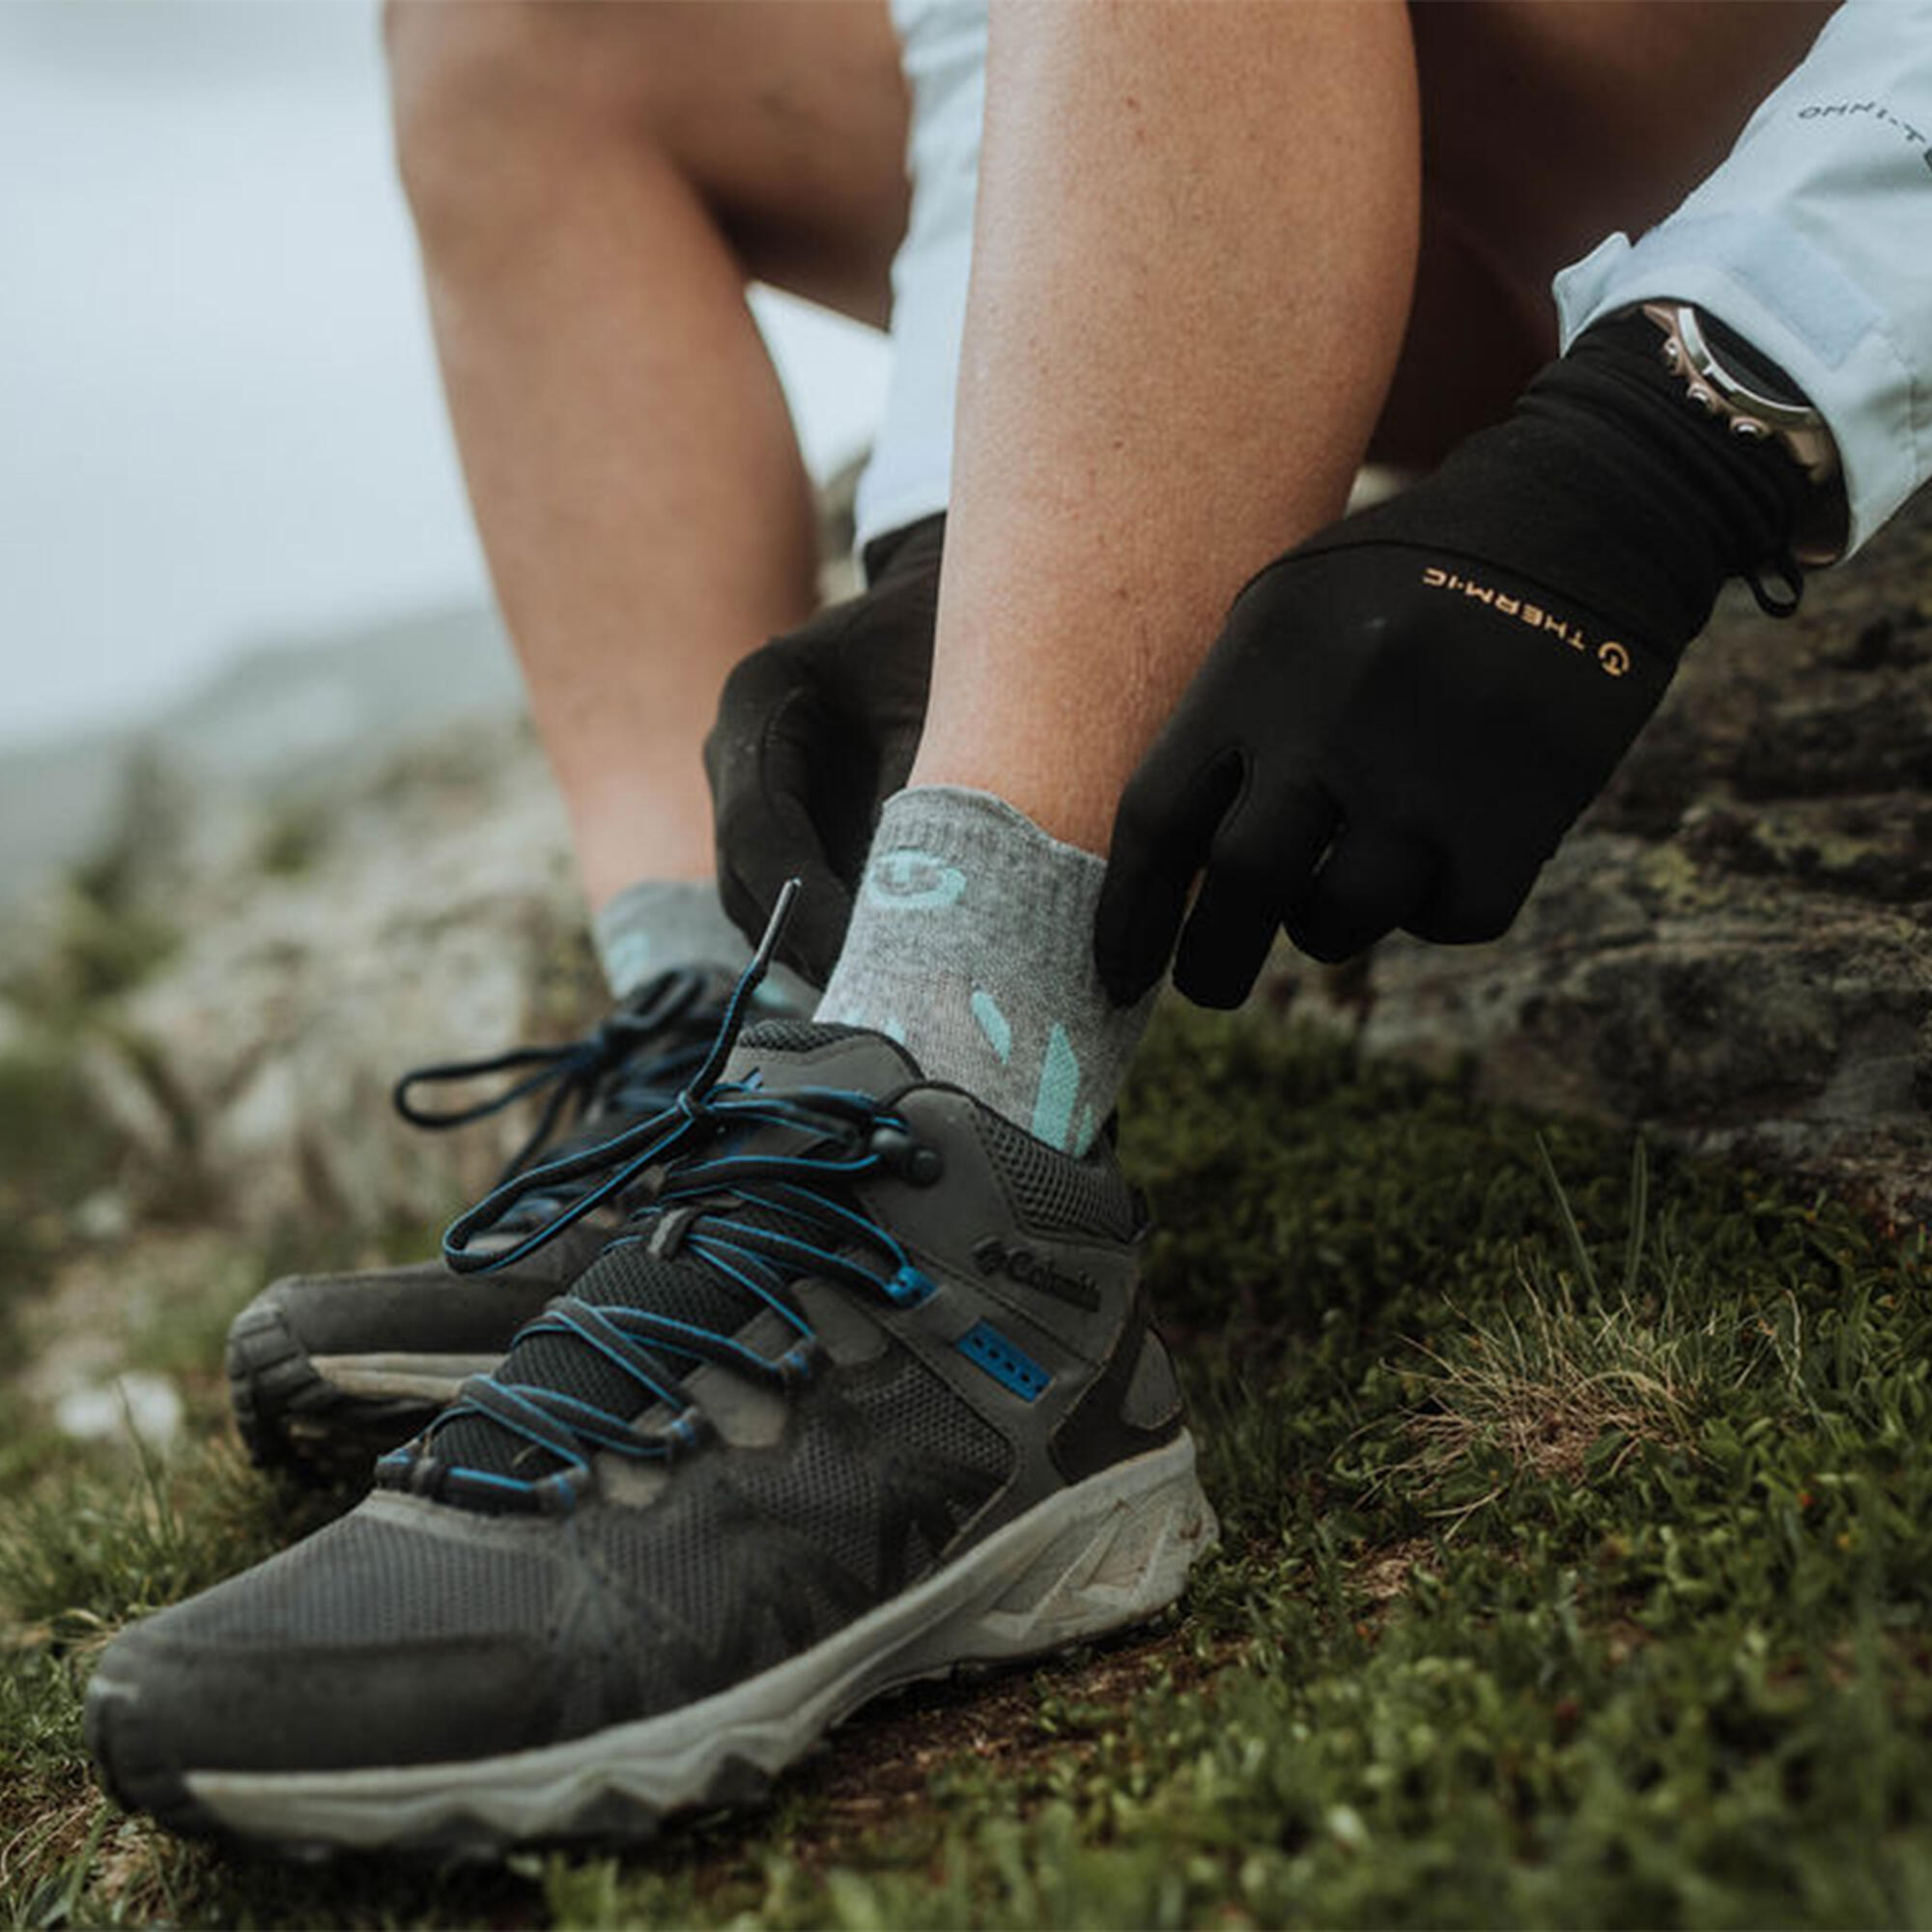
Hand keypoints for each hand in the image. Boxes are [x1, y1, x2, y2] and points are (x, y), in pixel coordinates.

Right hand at [706, 515, 942, 984]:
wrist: (953, 601)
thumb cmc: (949, 635)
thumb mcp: (944, 703)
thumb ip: (924, 795)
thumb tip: (927, 912)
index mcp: (757, 700)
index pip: (760, 832)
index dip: (806, 909)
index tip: (864, 961)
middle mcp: (737, 751)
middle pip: (748, 881)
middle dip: (811, 944)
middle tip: (884, 1001)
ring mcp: (756, 793)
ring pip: (766, 903)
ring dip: (823, 952)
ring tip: (897, 999)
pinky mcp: (792, 826)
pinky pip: (798, 899)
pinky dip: (841, 937)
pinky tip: (901, 974)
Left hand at [1095, 317, 1806, 1007]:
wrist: (1584, 518)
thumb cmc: (1402, 579)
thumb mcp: (1286, 610)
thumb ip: (1227, 723)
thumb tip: (1170, 872)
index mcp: (1259, 664)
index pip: (1157, 817)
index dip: (1127, 913)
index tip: (1116, 973)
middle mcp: (1334, 721)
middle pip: (1242, 888)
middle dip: (1210, 965)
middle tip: (1207, 988)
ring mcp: (1430, 773)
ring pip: (1342, 921)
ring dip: (1326, 928)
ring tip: (1335, 893)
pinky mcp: (1519, 814)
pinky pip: (1446, 918)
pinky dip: (1431, 908)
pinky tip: (1436, 855)